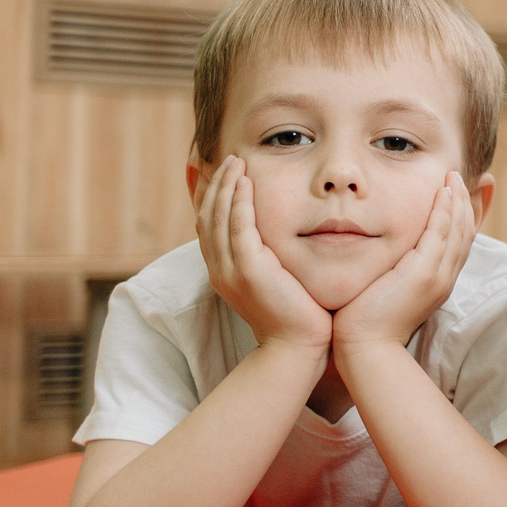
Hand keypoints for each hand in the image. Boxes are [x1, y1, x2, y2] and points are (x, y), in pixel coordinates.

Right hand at [194, 155, 329, 353]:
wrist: (298, 347)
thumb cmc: (297, 313)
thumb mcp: (276, 279)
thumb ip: (270, 257)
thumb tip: (277, 236)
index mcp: (223, 271)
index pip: (208, 226)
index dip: (212, 197)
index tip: (222, 172)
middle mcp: (220, 270)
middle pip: (207, 218)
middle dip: (217, 185)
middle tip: (229, 159)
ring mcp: (230, 271)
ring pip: (219, 219)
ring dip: (226, 187)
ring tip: (236, 162)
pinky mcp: (249, 272)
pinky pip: (238, 228)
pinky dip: (239, 202)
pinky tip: (246, 182)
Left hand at [332, 171, 475, 353]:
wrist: (364, 347)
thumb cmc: (366, 321)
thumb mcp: (387, 290)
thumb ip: (393, 270)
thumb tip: (387, 255)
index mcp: (438, 281)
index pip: (459, 242)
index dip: (462, 216)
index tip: (457, 194)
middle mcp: (445, 277)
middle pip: (466, 232)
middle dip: (466, 202)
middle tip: (460, 178)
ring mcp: (438, 275)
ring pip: (458, 230)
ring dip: (458, 200)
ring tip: (452, 177)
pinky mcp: (424, 273)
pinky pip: (441, 233)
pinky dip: (445, 210)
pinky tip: (443, 192)